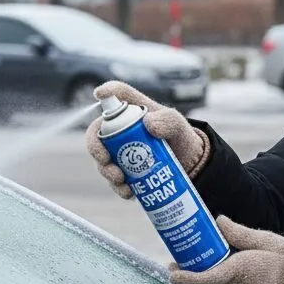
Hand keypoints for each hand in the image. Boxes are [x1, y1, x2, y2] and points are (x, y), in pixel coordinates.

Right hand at [84, 80, 207, 198]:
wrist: (187, 164)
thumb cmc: (180, 137)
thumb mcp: (178, 125)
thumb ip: (168, 120)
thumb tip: (148, 125)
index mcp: (133, 110)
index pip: (118, 94)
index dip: (107, 91)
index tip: (100, 93)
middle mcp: (120, 130)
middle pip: (96, 133)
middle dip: (95, 148)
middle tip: (105, 160)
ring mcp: (119, 152)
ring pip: (102, 161)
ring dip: (106, 171)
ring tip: (120, 180)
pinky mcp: (124, 172)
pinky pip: (114, 181)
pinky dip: (118, 187)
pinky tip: (128, 192)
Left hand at [169, 216, 283, 283]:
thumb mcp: (263, 239)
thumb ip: (238, 232)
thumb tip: (217, 221)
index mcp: (240, 271)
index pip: (207, 277)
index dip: (186, 277)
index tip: (171, 272)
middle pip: (209, 280)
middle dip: (193, 270)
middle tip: (178, 258)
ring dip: (210, 274)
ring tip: (199, 258)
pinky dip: (224, 280)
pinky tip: (226, 268)